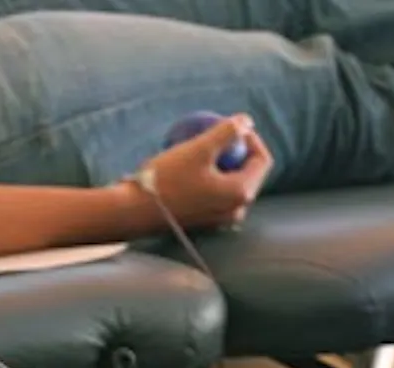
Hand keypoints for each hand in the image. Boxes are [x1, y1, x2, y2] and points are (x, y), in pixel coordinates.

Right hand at [137, 113, 272, 228]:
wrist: (132, 212)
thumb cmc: (165, 181)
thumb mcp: (197, 149)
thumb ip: (227, 132)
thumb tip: (247, 121)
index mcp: (241, 193)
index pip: (261, 159)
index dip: (251, 138)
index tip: (231, 126)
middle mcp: (235, 211)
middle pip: (247, 172)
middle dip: (236, 151)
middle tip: (215, 136)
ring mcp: (219, 220)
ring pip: (230, 184)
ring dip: (220, 165)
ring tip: (200, 150)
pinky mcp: (203, 222)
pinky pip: (215, 195)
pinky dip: (209, 179)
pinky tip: (188, 168)